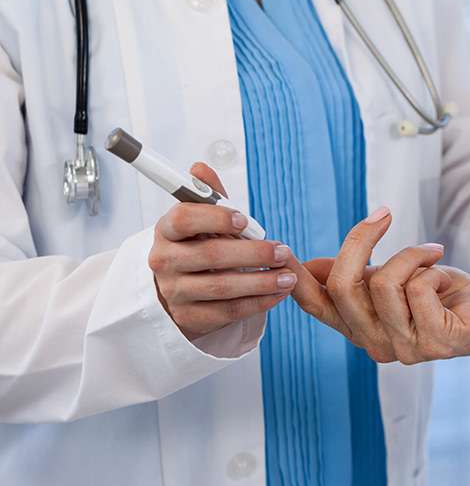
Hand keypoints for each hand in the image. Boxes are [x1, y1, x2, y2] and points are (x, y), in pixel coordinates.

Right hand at [147, 163, 295, 340]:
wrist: (178, 288)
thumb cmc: (195, 244)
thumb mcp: (199, 219)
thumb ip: (207, 195)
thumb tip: (200, 168)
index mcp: (166, 230)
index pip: (184, 219)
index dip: (215, 218)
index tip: (243, 220)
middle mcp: (165, 262)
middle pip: (210, 256)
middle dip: (253, 253)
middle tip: (282, 251)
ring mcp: (175, 292)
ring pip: (222, 287)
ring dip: (261, 282)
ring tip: (288, 276)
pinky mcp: (189, 317)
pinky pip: (228, 312)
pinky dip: (258, 303)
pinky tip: (279, 293)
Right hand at [289, 210, 469, 365]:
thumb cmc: (448, 295)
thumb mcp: (396, 279)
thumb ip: (359, 276)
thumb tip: (311, 265)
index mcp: (360, 328)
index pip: (315, 305)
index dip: (295, 278)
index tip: (283, 249)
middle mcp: (375, 344)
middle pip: (341, 286)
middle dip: (360, 239)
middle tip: (383, 214)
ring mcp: (404, 348)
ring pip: (382, 283)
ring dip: (409, 254)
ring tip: (431, 254)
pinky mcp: (435, 342)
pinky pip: (417, 288)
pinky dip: (431, 269)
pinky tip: (445, 282)